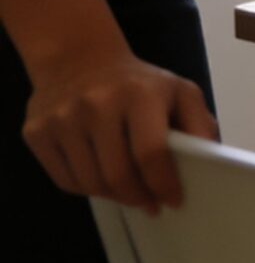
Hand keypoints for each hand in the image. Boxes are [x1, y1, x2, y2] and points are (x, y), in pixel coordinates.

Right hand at [21, 46, 217, 212]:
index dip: (163, 183)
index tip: (172, 200)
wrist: (78, 59)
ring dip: (113, 196)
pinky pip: (64, 180)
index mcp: (140, 94)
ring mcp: (62, 119)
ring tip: (128, 191)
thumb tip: (210, 162)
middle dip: (139, 197)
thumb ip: (199, 124)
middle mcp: (97, 104)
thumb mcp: (179, 91)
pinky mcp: (36, 132)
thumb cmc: (137, 82)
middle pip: (117, 174)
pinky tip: (100, 178)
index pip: (150, 153)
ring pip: (89, 183)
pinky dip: (86, 188)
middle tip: (150, 204)